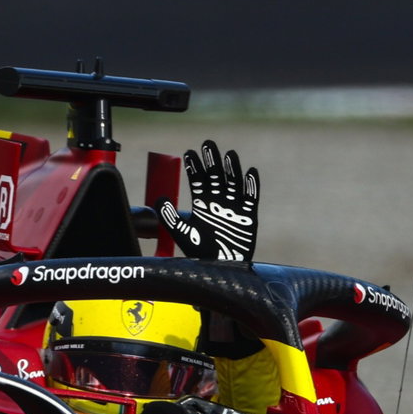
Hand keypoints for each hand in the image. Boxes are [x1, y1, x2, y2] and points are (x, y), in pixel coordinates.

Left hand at [157, 140, 258, 263]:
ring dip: (232, 168)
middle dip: (212, 160)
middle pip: (216, 176)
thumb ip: (169, 216)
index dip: (195, 167)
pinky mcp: (249, 216)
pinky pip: (251, 198)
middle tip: (207, 144)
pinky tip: (250, 172)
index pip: (198, 180)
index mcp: (203, 204)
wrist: (221, 269)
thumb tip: (160, 198)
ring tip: (228, 154)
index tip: (189, 153)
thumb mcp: (182, 233)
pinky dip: (252, 186)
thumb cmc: (201, 253)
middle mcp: (218, 202)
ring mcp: (234, 208)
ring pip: (234, 182)